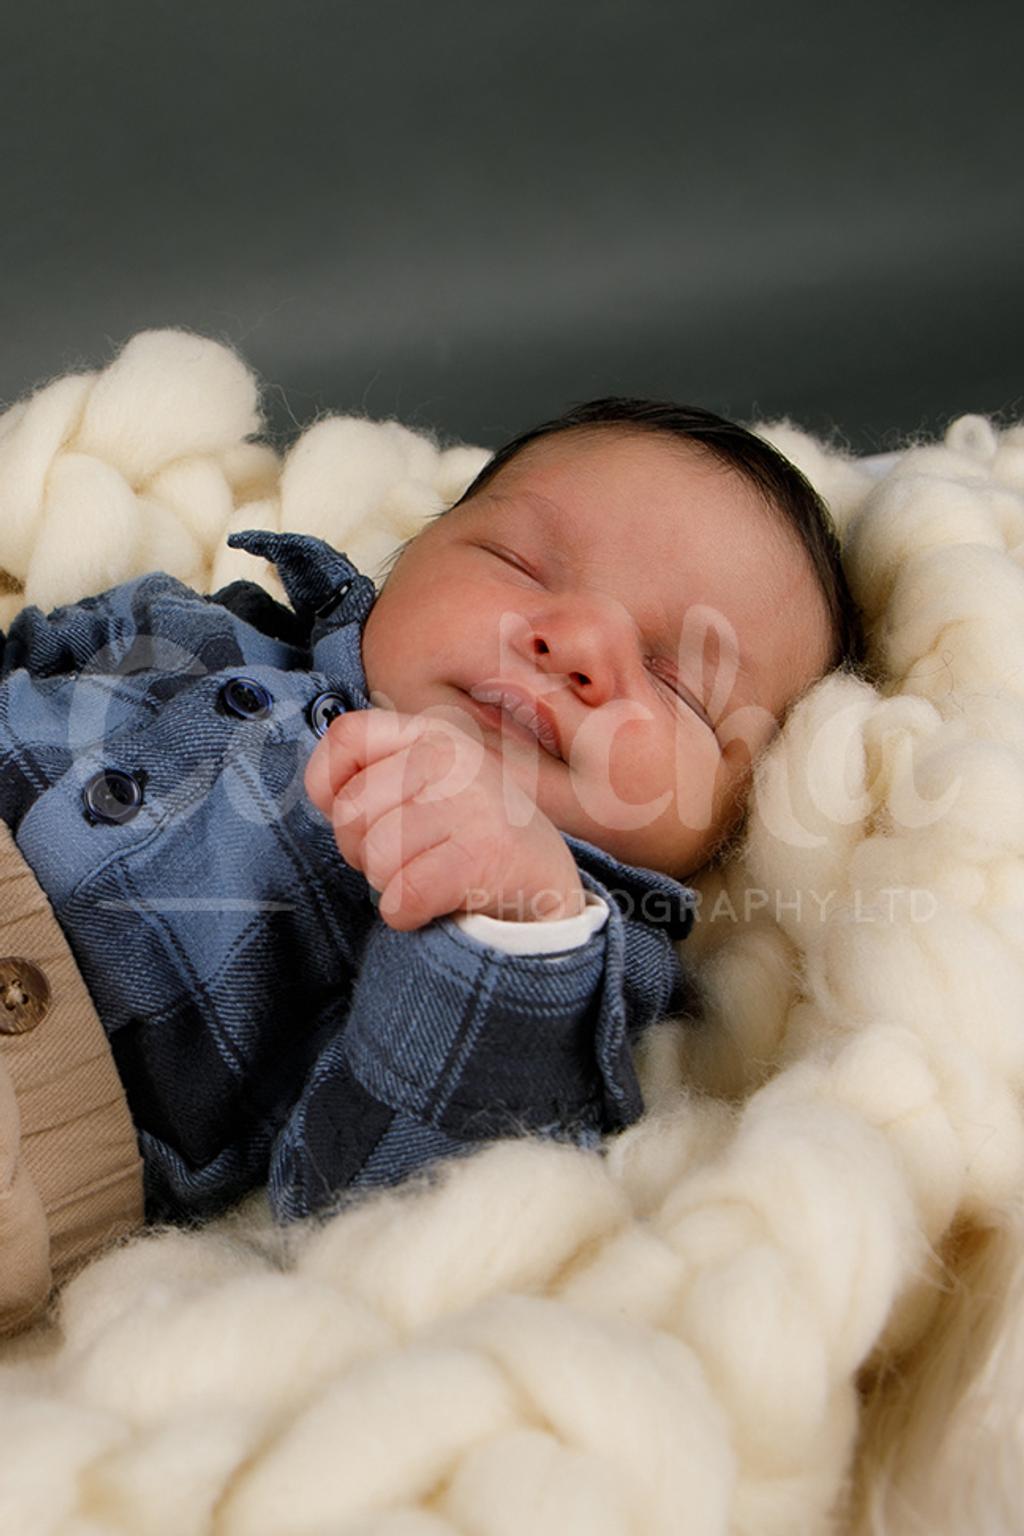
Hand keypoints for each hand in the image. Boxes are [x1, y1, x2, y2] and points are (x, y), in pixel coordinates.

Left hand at [304, 708, 585, 931]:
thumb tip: (325, 794)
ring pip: (375, 858)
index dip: (327, 784)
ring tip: (430, 877)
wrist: (548, 885)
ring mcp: (471, 802)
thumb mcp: (431, 786)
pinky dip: (407, 915)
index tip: (354, 815)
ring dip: (389, 885)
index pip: (346, 736)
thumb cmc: (471, 837)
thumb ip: (379, 775)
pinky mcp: (484, 855)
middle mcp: (451, 756)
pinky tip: (437, 905)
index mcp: (432, 734)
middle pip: (350, 811)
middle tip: (408, 858)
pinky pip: (403, 896)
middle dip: (362, 852)